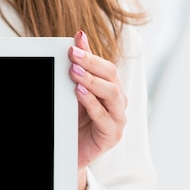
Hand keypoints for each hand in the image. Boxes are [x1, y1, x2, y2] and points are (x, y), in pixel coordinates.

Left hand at [69, 29, 127, 185]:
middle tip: (71, 55)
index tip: (74, 42)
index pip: (106, 67)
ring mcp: (118, 119)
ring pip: (111, 94)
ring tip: (74, 72)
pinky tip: (79, 93)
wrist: (71, 152)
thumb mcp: (75, 92)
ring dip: (91, 81)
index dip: (91, 54)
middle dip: (90, 64)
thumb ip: (79, 67)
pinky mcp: (112, 135)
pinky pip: (104, 116)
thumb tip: (79, 37)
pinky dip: (92, 103)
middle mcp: (118, 102)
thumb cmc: (73, 121)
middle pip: (111, 77)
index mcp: (111, 90)